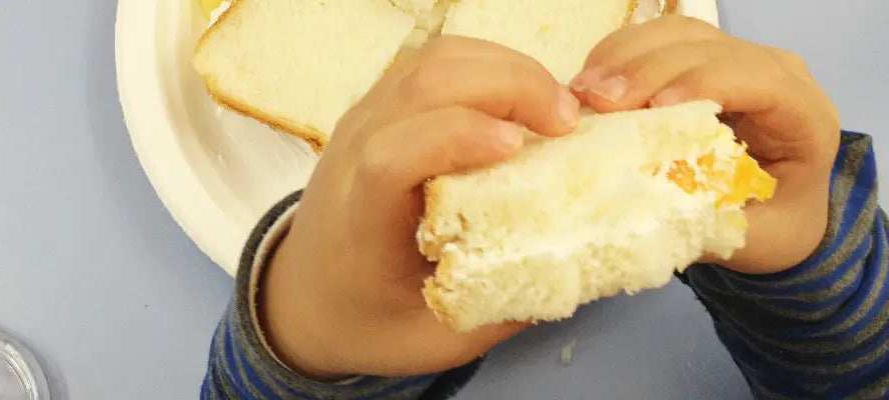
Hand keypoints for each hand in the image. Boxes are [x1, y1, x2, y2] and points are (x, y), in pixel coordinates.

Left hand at [261, 36, 580, 378]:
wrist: (306, 299)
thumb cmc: (369, 321)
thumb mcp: (437, 340)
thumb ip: (504, 305)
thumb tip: (582, 264)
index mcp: (360, 222)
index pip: (390, 159)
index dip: (454, 137)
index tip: (516, 146)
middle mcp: (352, 156)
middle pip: (421, 86)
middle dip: (506, 86)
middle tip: (568, 121)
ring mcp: (364, 121)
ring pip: (433, 62)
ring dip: (505, 68)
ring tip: (557, 106)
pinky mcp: (381, 106)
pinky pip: (436, 63)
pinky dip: (489, 66)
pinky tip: (526, 97)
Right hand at [570, 16, 840, 273]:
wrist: (785, 213)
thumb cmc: (776, 225)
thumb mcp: (755, 239)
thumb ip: (713, 224)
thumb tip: (649, 212)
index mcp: (803, 114)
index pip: (757, 78)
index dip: (703, 82)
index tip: (651, 109)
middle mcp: (776, 72)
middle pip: (708, 48)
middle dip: (647, 70)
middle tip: (594, 102)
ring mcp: (736, 58)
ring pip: (677, 34)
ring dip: (623, 56)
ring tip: (581, 92)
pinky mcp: (702, 58)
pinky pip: (657, 40)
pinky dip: (618, 57)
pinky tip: (587, 84)